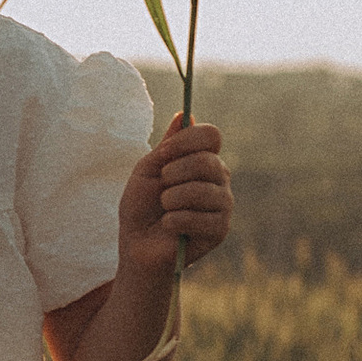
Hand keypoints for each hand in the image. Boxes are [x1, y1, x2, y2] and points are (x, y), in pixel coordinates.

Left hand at [119, 117, 232, 278]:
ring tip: (164, 210)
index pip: (211, 135)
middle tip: (162, 187)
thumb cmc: (141, 207)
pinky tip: (169, 227)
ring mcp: (223, 204)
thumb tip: (184, 114)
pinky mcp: (221, 230)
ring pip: (202, 190)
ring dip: (171, 200)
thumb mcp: (148, 170)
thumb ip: (167, 146)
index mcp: (204, 159)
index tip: (161, 155)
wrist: (138, 246)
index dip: (185, 141)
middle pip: (208, 161)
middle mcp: (220, 178)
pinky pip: (199, 218)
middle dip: (174, 173)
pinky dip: (174, 222)